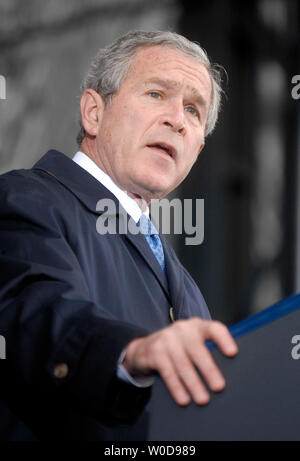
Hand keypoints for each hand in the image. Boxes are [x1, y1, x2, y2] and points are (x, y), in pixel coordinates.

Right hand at [122, 318, 237, 405]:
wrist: (144, 349)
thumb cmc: (178, 349)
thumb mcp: (192, 343)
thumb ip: (207, 350)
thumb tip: (229, 373)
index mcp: (197, 326)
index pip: (213, 328)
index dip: (224, 340)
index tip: (233, 353)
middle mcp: (182, 329)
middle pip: (198, 349)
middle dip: (209, 370)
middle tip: (219, 387)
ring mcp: (167, 339)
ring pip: (183, 364)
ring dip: (194, 384)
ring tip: (203, 399)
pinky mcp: (155, 351)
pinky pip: (168, 372)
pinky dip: (177, 387)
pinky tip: (184, 399)